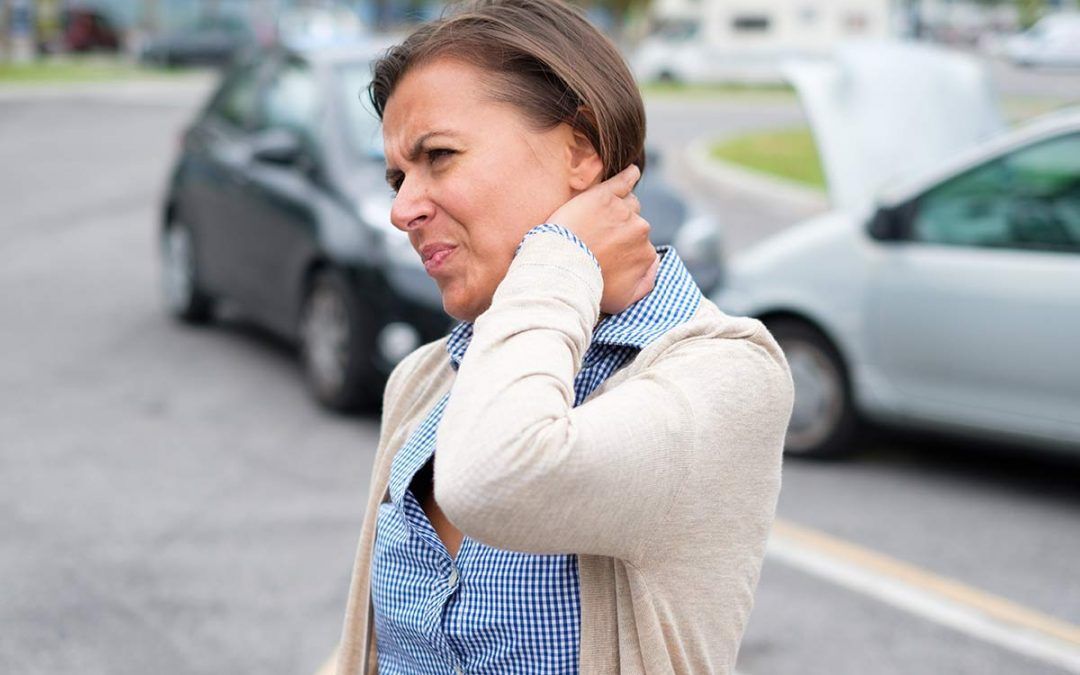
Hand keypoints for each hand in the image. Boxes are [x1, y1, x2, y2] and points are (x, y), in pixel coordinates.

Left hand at [547, 165, 659, 313]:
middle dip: (618, 231)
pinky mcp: (604, 195)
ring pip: (627, 204)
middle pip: (633, 224)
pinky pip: (623, 180)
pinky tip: (632, 173)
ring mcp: (623, 210)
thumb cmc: (590, 287)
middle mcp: (640, 229)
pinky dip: (628, 176)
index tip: (606, 254)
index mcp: (647, 253)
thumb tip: (655, 266)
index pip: (640, 246)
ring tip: (598, 218)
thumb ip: (645, 284)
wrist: (563, 269)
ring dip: (617, 210)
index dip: (622, 250)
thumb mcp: (623, 300)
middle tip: (595, 241)